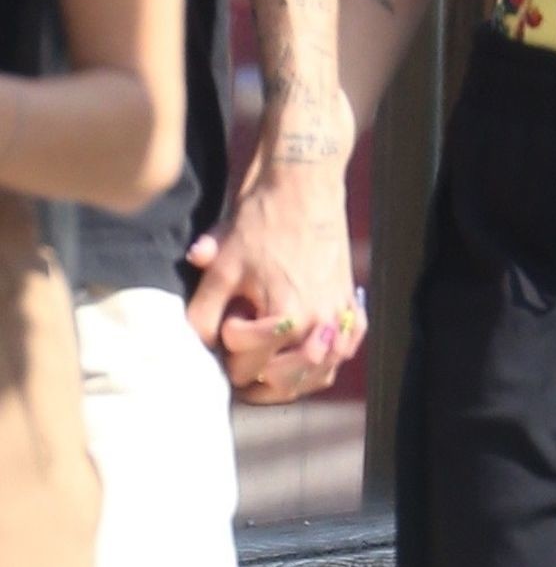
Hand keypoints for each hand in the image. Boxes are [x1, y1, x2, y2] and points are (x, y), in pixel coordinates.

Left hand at [185, 96, 364, 403]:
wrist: (304, 185)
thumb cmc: (262, 221)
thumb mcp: (222, 265)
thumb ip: (202, 313)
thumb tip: (194, 345)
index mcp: (287, 317)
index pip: (245, 365)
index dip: (226, 348)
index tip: (226, 323)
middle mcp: (319, 323)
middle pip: (282, 381)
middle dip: (252, 374)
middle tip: (236, 359)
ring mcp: (339, 316)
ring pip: (317, 375)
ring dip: (290, 381)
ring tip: (265, 371)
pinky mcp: (351, 304)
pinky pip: (344, 353)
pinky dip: (326, 363)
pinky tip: (305, 359)